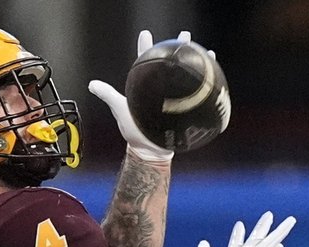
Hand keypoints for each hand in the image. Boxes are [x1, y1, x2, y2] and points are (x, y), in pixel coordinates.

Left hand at [89, 30, 214, 162]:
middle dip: (179, 48)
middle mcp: (162, 90)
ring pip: (188, 77)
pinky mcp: (186, 110)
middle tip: (186, 35)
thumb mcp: (120, 110)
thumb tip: (92, 84)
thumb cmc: (134, 132)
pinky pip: (198, 96)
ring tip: (207, 52)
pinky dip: (207, 86)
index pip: (145, 61)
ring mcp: (175, 99)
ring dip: (197, 64)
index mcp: (146, 86)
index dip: (146, 46)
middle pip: (172, 64)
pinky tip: (217, 79)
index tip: (145, 34)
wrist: (151, 151)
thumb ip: (108, 95)